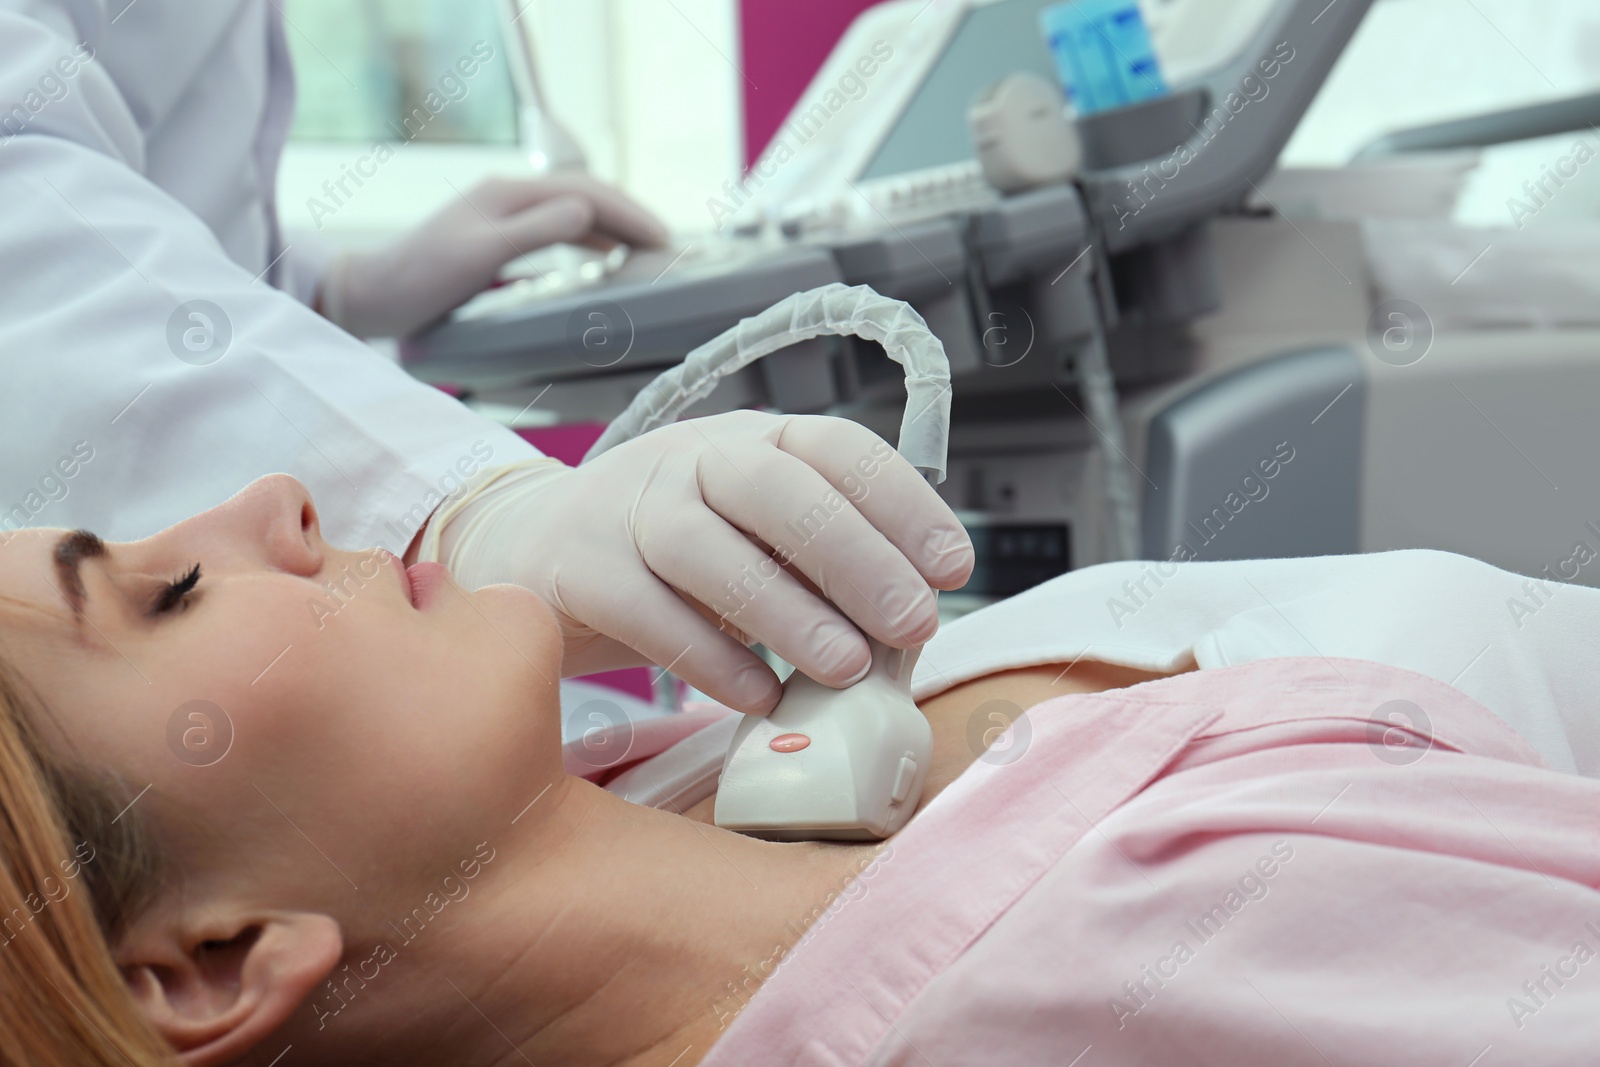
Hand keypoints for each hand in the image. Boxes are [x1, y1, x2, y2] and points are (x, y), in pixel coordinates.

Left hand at [319, 175, 668, 338]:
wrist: (371, 296)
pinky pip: (556, 230)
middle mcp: (509, 197)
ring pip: (572, 212)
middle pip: (584, 196)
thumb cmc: (420, 280)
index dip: (630, 213)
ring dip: (612, 227)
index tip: (664, 239)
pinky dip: (588, 239)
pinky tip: (600, 257)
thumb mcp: (481, 255)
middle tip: (667, 245)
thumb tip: (585, 211)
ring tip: (644, 250)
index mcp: (509, 194)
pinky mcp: (495, 237)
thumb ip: (535, 231)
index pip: (586, 193)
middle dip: (629, 216)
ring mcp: (502, 215)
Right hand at [430, 412, 975, 714]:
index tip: (951, 565)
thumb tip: (910, 623)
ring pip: (703, 545)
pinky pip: (642, 609)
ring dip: (785, 609)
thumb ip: (817, 568)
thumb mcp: (750, 542)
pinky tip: (757, 696)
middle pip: (770, 484)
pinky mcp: (571, 568)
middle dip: (853, 553)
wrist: (530, 552)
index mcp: (746, 442)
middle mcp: (685, 460)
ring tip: (845, 668)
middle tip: (911, 622)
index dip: (899, 500)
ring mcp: (620, 509)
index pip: (831, 445)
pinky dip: (706, 656)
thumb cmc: (668, 557)